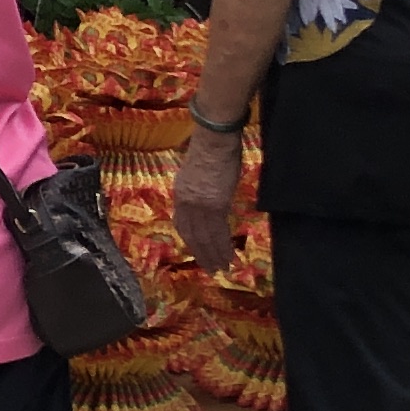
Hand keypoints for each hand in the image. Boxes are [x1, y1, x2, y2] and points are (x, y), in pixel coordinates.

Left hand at [170, 126, 241, 273]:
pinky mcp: (216, 206)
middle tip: (210, 268)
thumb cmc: (209, 150)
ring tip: (221, 268)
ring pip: (206, 237)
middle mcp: (186, 203)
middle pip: (192, 235)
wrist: (215, 142)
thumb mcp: (195, 173)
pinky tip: (229, 257)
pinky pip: (219, 232)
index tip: (196, 250)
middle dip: (201, 254)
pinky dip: (224, 246)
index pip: (182, 223)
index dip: (189, 239)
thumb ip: (198, 189)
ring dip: (214, 255)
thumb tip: (207, 199)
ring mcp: (200, 206)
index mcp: (180, 194)